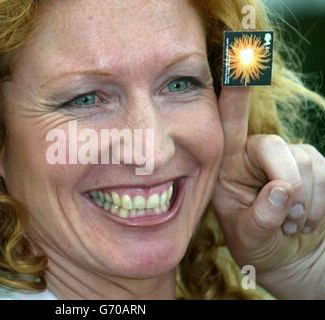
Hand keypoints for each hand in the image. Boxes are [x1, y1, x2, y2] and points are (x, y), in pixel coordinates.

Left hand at [212, 88, 324, 298]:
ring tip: (291, 224)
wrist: (292, 261)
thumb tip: (283, 190)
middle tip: (285, 221)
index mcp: (228, 165)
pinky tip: (306, 220)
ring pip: (305, 162)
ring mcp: (288, 158)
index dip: (235, 95)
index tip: (238, 66)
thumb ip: (260, 215)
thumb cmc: (259, 247)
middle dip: (286, 185)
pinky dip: (318, 205)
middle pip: (274, 146)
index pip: (229, 125)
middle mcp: (255, 155)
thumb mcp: (249, 237)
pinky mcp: (316, 166)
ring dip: (303, 203)